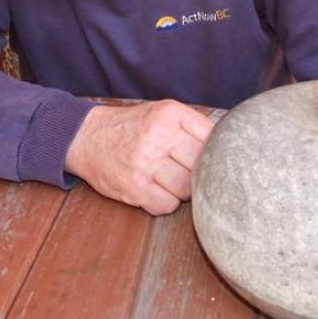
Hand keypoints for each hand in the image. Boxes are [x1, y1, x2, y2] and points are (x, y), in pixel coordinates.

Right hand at [65, 99, 214, 214]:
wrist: (87, 137)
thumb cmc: (133, 127)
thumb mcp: (162, 113)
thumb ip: (193, 126)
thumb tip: (230, 146)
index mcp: (170, 114)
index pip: (212, 138)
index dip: (214, 151)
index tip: (210, 156)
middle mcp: (158, 136)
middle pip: (202, 165)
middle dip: (199, 172)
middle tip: (187, 169)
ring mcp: (144, 163)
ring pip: (187, 189)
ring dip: (183, 190)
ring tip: (169, 178)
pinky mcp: (133, 187)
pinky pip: (166, 206)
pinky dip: (165, 202)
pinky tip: (156, 189)